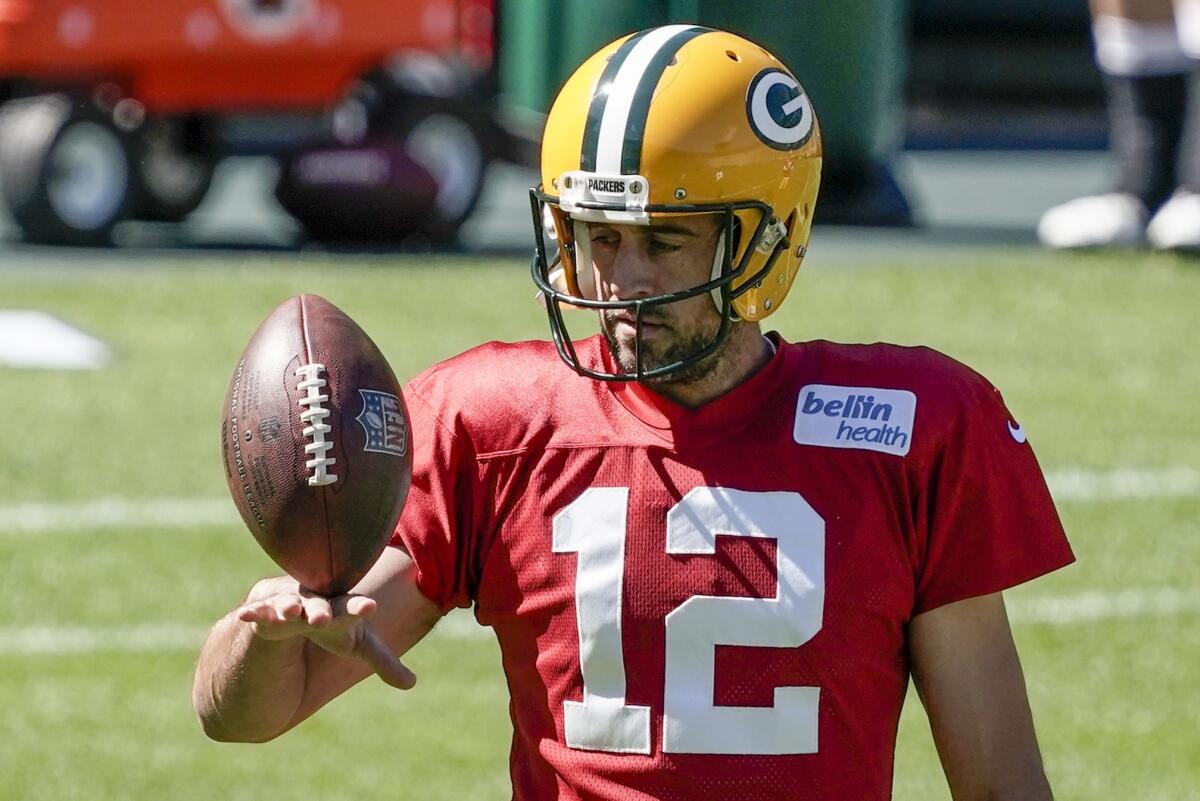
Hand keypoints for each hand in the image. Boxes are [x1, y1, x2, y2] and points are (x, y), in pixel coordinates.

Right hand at [235, 576, 416, 689]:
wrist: (296, 604)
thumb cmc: (332, 623)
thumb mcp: (357, 643)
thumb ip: (383, 662)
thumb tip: (412, 684)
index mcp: (340, 608)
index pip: (352, 608)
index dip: (359, 608)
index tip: (370, 607)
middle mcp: (315, 602)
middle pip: (319, 605)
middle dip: (320, 610)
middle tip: (321, 618)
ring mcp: (290, 604)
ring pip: (289, 604)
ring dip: (288, 607)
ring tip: (290, 611)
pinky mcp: (265, 611)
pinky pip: (258, 611)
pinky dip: (253, 612)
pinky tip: (244, 615)